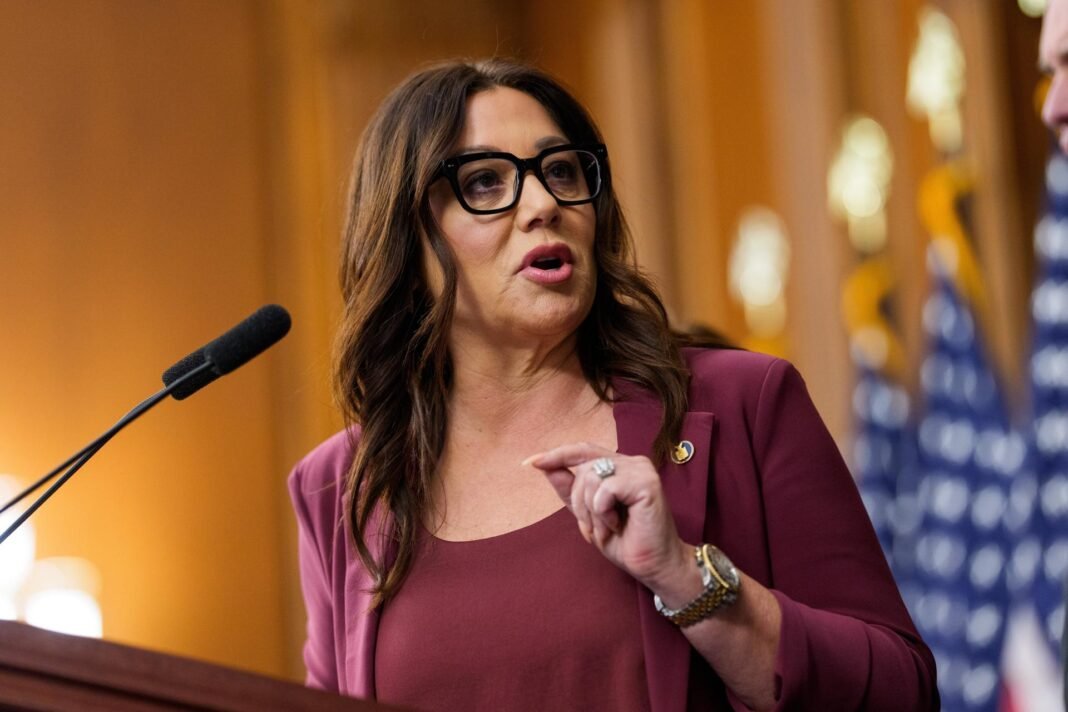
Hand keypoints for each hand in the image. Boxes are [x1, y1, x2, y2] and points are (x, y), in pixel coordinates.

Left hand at [523, 442, 694, 596]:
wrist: (654, 567)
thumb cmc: (626, 542)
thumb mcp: (588, 515)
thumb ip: (569, 490)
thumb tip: (543, 466)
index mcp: (620, 466)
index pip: (582, 451)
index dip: (556, 454)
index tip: (528, 463)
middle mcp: (631, 462)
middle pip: (583, 467)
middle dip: (578, 502)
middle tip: (593, 528)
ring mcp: (641, 470)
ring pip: (591, 477)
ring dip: (591, 511)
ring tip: (608, 527)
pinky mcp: (647, 483)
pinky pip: (605, 489)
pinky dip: (603, 513)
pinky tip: (618, 525)